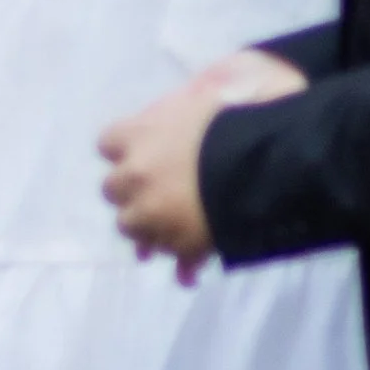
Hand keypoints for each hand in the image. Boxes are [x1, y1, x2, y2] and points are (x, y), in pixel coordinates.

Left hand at [99, 50, 306, 282]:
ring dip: (146, 226)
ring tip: (173, 227)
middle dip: (131, 192)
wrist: (261, 165)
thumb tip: (188, 107)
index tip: (140, 154)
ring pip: (129, 226)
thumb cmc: (235, 122)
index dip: (125, 151)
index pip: (108, 143)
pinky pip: (167, 253)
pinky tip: (190, 267)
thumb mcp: (205, 102)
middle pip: (112, 188)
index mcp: (138, 135)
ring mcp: (150, 212)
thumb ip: (181, 113)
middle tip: (155, 192)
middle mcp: (135, 174)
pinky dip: (177, 257)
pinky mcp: (174, 242)